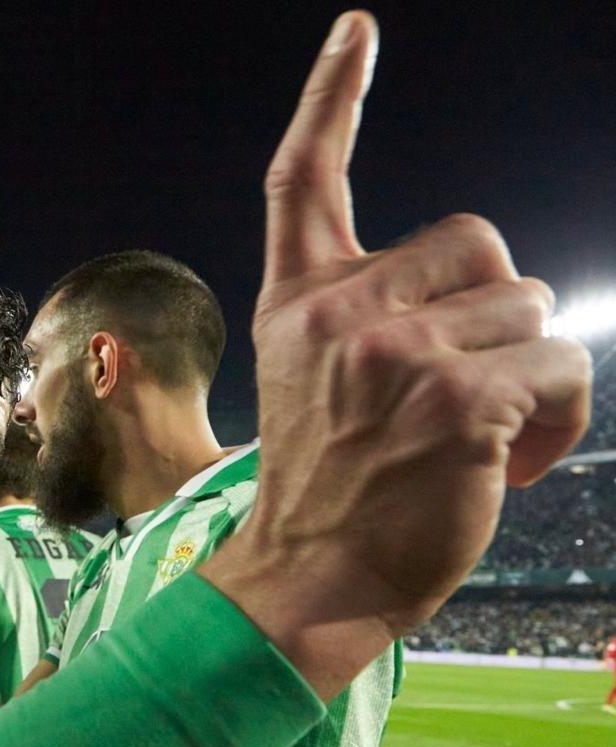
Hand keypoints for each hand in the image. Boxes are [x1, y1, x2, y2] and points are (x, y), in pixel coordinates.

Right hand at [201, 11, 590, 693]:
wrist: (309, 581)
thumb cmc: (332, 491)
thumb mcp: (320, 387)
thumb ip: (376, 320)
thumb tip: (511, 294)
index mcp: (298, 303)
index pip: (306, 180)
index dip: (332, 97)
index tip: (358, 30)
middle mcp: (337, 311)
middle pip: (480, 242)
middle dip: (500, 311)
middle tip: (470, 388)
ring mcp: (392, 351)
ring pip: (533, 307)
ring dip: (535, 376)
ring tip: (487, 440)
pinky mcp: (455, 397)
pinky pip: (559, 365)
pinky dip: (559, 418)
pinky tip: (514, 464)